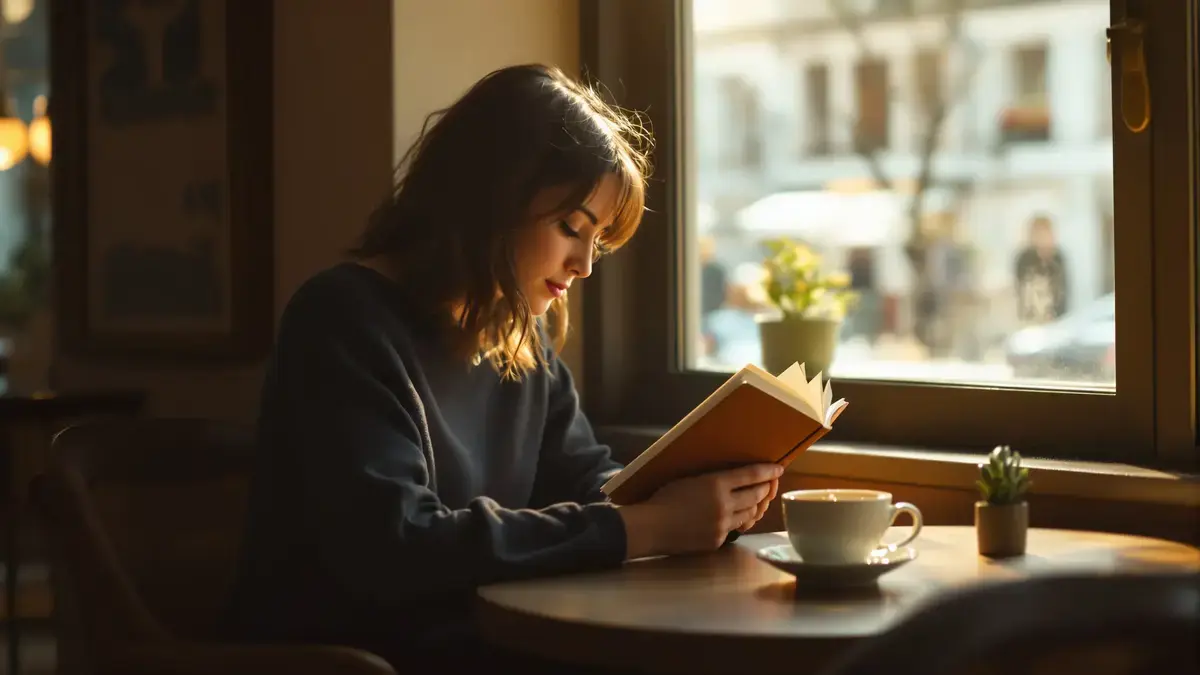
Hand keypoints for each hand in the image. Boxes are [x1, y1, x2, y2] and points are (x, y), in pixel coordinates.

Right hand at [619, 463, 782, 558]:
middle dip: (766, 489)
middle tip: (769, 485)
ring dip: (756, 506)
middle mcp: (724, 504)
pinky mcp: (718, 540)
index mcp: (715, 484)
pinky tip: (736, 518)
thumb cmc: (663, 498)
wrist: (652, 527)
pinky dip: (738, 521)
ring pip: (750, 514)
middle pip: (756, 495)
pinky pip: (735, 529)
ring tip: (757, 501)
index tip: (778, 469)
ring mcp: (723, 524)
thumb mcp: (688, 479)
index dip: (767, 471)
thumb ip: (712, 479)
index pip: (750, 475)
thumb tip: (732, 478)